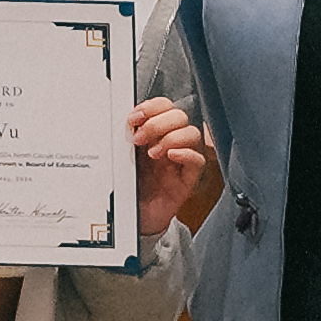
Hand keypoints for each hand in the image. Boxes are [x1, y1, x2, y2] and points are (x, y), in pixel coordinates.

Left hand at [134, 99, 218, 236]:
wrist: (135, 215)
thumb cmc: (130, 185)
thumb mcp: (122, 156)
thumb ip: (125, 137)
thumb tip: (123, 120)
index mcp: (154, 132)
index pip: (164, 106)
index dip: (152, 107)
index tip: (134, 118)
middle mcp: (170, 141)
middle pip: (179, 115)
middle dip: (157, 123)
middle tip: (139, 138)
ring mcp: (181, 158)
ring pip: (192, 133)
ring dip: (170, 137)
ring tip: (151, 153)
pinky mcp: (188, 177)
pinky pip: (198, 159)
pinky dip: (185, 153)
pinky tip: (170, 156)